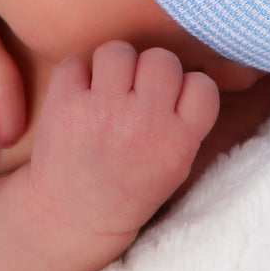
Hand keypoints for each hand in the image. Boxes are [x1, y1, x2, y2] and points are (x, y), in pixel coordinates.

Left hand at [29, 42, 219, 237]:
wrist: (74, 219)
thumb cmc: (133, 183)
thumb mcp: (177, 162)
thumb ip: (189, 118)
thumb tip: (204, 65)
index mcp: (178, 141)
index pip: (202, 84)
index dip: (187, 85)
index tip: (172, 101)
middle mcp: (144, 123)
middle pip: (161, 58)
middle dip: (150, 70)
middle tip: (137, 91)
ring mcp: (103, 112)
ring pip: (118, 51)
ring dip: (113, 66)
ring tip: (107, 89)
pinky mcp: (65, 107)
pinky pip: (75, 64)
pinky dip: (76, 77)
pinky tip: (79, 98)